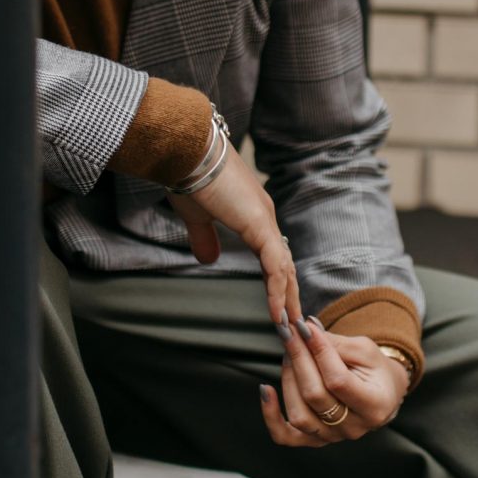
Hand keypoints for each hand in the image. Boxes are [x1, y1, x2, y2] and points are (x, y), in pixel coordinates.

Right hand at [166, 135, 301, 337]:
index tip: (277, 307)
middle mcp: (264, 217)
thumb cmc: (187, 174)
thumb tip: (208, 259)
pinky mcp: (258, 224)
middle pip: (284, 264)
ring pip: (284, 268)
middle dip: (288, 296)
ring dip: (286, 299)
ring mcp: (264, 220)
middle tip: (292, 325)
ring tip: (287, 327)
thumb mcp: (196, 215)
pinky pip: (274, 265)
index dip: (276, 282)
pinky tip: (275, 312)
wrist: (186, 149)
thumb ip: (204, 237)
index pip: (271, 255)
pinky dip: (276, 290)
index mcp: (253, 214)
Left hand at [259, 316, 409, 447]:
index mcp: (374, 405)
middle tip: (290, 333)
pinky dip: (270, 415)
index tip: (305, 328)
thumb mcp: (365, 351)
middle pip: (315, 395)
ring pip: (299, 414)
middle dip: (299, 359)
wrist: (381, 395)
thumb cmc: (375, 371)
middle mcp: (353, 428)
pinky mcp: (314, 440)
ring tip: (289, 353)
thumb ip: (336, 344)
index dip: (318, 353)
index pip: (338, 381)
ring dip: (288, 378)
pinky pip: (285, 435)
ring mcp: (332, 437)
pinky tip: (265, 390)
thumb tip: (305, 330)